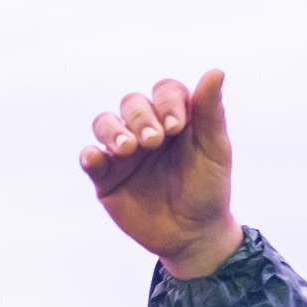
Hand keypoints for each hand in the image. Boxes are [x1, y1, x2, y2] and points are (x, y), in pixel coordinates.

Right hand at [81, 71, 242, 278]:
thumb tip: (215, 71)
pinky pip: (90, 158)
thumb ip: (211, 112)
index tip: (177, 127)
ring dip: (113, 130)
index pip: (163, 91)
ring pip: (105, 123)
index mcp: (174, 117)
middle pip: (131, 103)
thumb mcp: (215, 150)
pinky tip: (98, 160)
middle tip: (153, 141)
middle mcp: (146, 129)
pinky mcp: (106, 178)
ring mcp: (123, 153)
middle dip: (140, 118)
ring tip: (127, 149)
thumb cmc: (209, 189)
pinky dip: (91, 155)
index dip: (167, 102)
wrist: (194, 235)